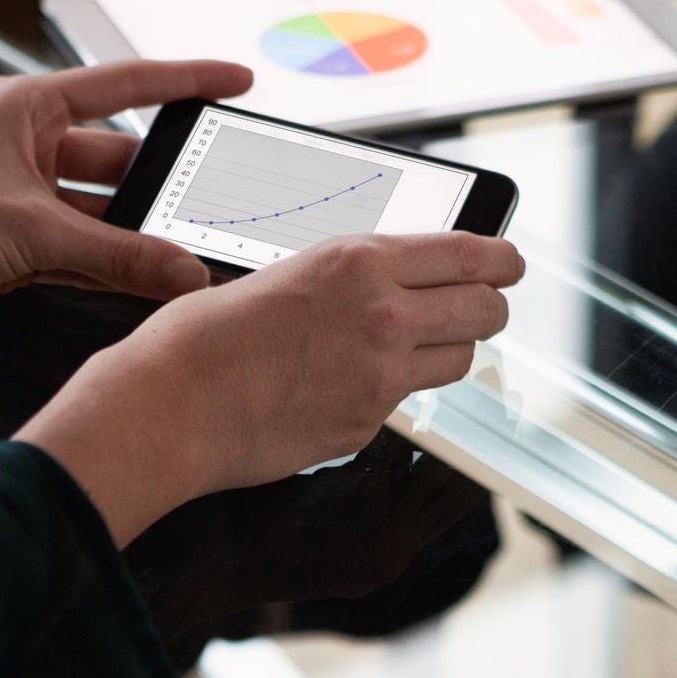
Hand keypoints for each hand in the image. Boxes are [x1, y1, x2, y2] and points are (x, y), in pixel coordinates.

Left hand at [0, 59, 253, 345]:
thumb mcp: (31, 234)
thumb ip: (117, 255)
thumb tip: (186, 272)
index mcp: (26, 107)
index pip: (125, 85)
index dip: (187, 81)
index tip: (239, 80)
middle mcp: (26, 144)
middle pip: (120, 156)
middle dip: (166, 178)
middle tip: (220, 191)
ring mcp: (22, 195)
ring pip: (104, 209)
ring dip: (140, 231)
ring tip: (193, 247)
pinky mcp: (14, 242)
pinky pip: (84, 246)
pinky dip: (113, 263)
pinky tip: (152, 278)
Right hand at [19, 231, 524, 543]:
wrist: (168, 406)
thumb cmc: (203, 335)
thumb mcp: (284, 272)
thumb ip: (346, 279)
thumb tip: (384, 284)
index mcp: (360, 261)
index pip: (469, 253)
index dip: (500, 259)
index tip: (508, 263)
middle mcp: (383, 314)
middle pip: (485, 310)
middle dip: (486, 307)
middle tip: (476, 307)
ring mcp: (380, 376)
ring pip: (459, 361)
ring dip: (446, 351)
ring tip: (410, 347)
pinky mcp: (366, 424)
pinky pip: (403, 404)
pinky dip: (388, 393)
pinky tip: (345, 386)